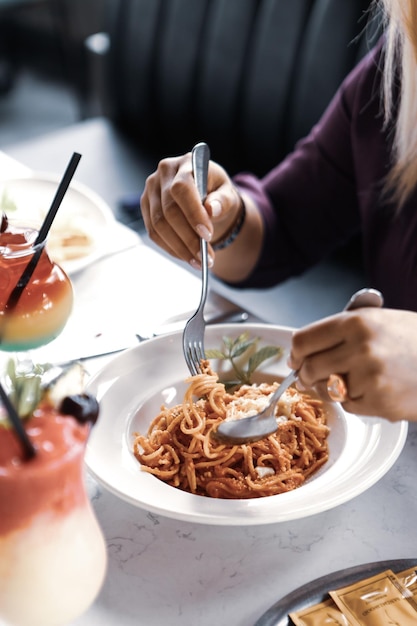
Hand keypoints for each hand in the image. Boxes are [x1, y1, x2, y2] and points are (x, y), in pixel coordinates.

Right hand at [140, 153, 242, 267]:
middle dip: (188, 238)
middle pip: (168, 211)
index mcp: (185, 163)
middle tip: (205, 257)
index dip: (193, 214)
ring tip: (198, 262)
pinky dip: (170, 248)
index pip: (181, 189)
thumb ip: (223, 200)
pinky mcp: (146, 207)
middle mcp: (163, 174)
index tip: (207, 235)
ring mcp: (151, 190)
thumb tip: (212, 209)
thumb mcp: (227, 193)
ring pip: (158, 225)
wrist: (204, 194)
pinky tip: (186, 256)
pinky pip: (153, 233)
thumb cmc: (216, 191)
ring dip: (179, 248)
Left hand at [288, 307, 416, 421]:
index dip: (296, 353)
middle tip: (311, 376)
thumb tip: (299, 348)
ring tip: (355, 379)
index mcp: (355, 322)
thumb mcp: (376, 320)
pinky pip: (349, 406)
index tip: (296, 359)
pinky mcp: (379, 402)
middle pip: (309, 367)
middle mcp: (360, 348)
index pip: (304, 340)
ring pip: (326, 390)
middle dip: (306, 375)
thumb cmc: (412, 338)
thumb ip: (339, 330)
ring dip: (332, 389)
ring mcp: (369, 377)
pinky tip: (376, 390)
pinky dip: (356, 402)